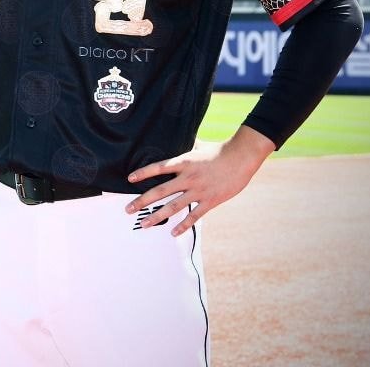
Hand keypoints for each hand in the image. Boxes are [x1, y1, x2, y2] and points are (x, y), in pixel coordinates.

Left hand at [125, 126, 274, 235]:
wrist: (242, 157)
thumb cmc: (220, 150)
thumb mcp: (199, 145)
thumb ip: (187, 146)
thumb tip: (180, 136)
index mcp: (184, 162)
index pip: (158, 167)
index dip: (143, 173)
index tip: (129, 178)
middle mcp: (188, 177)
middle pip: (160, 191)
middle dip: (142, 201)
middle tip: (128, 209)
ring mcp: (199, 191)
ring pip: (173, 206)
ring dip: (157, 216)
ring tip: (144, 224)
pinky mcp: (210, 201)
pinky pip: (194, 216)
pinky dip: (183, 225)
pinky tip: (173, 233)